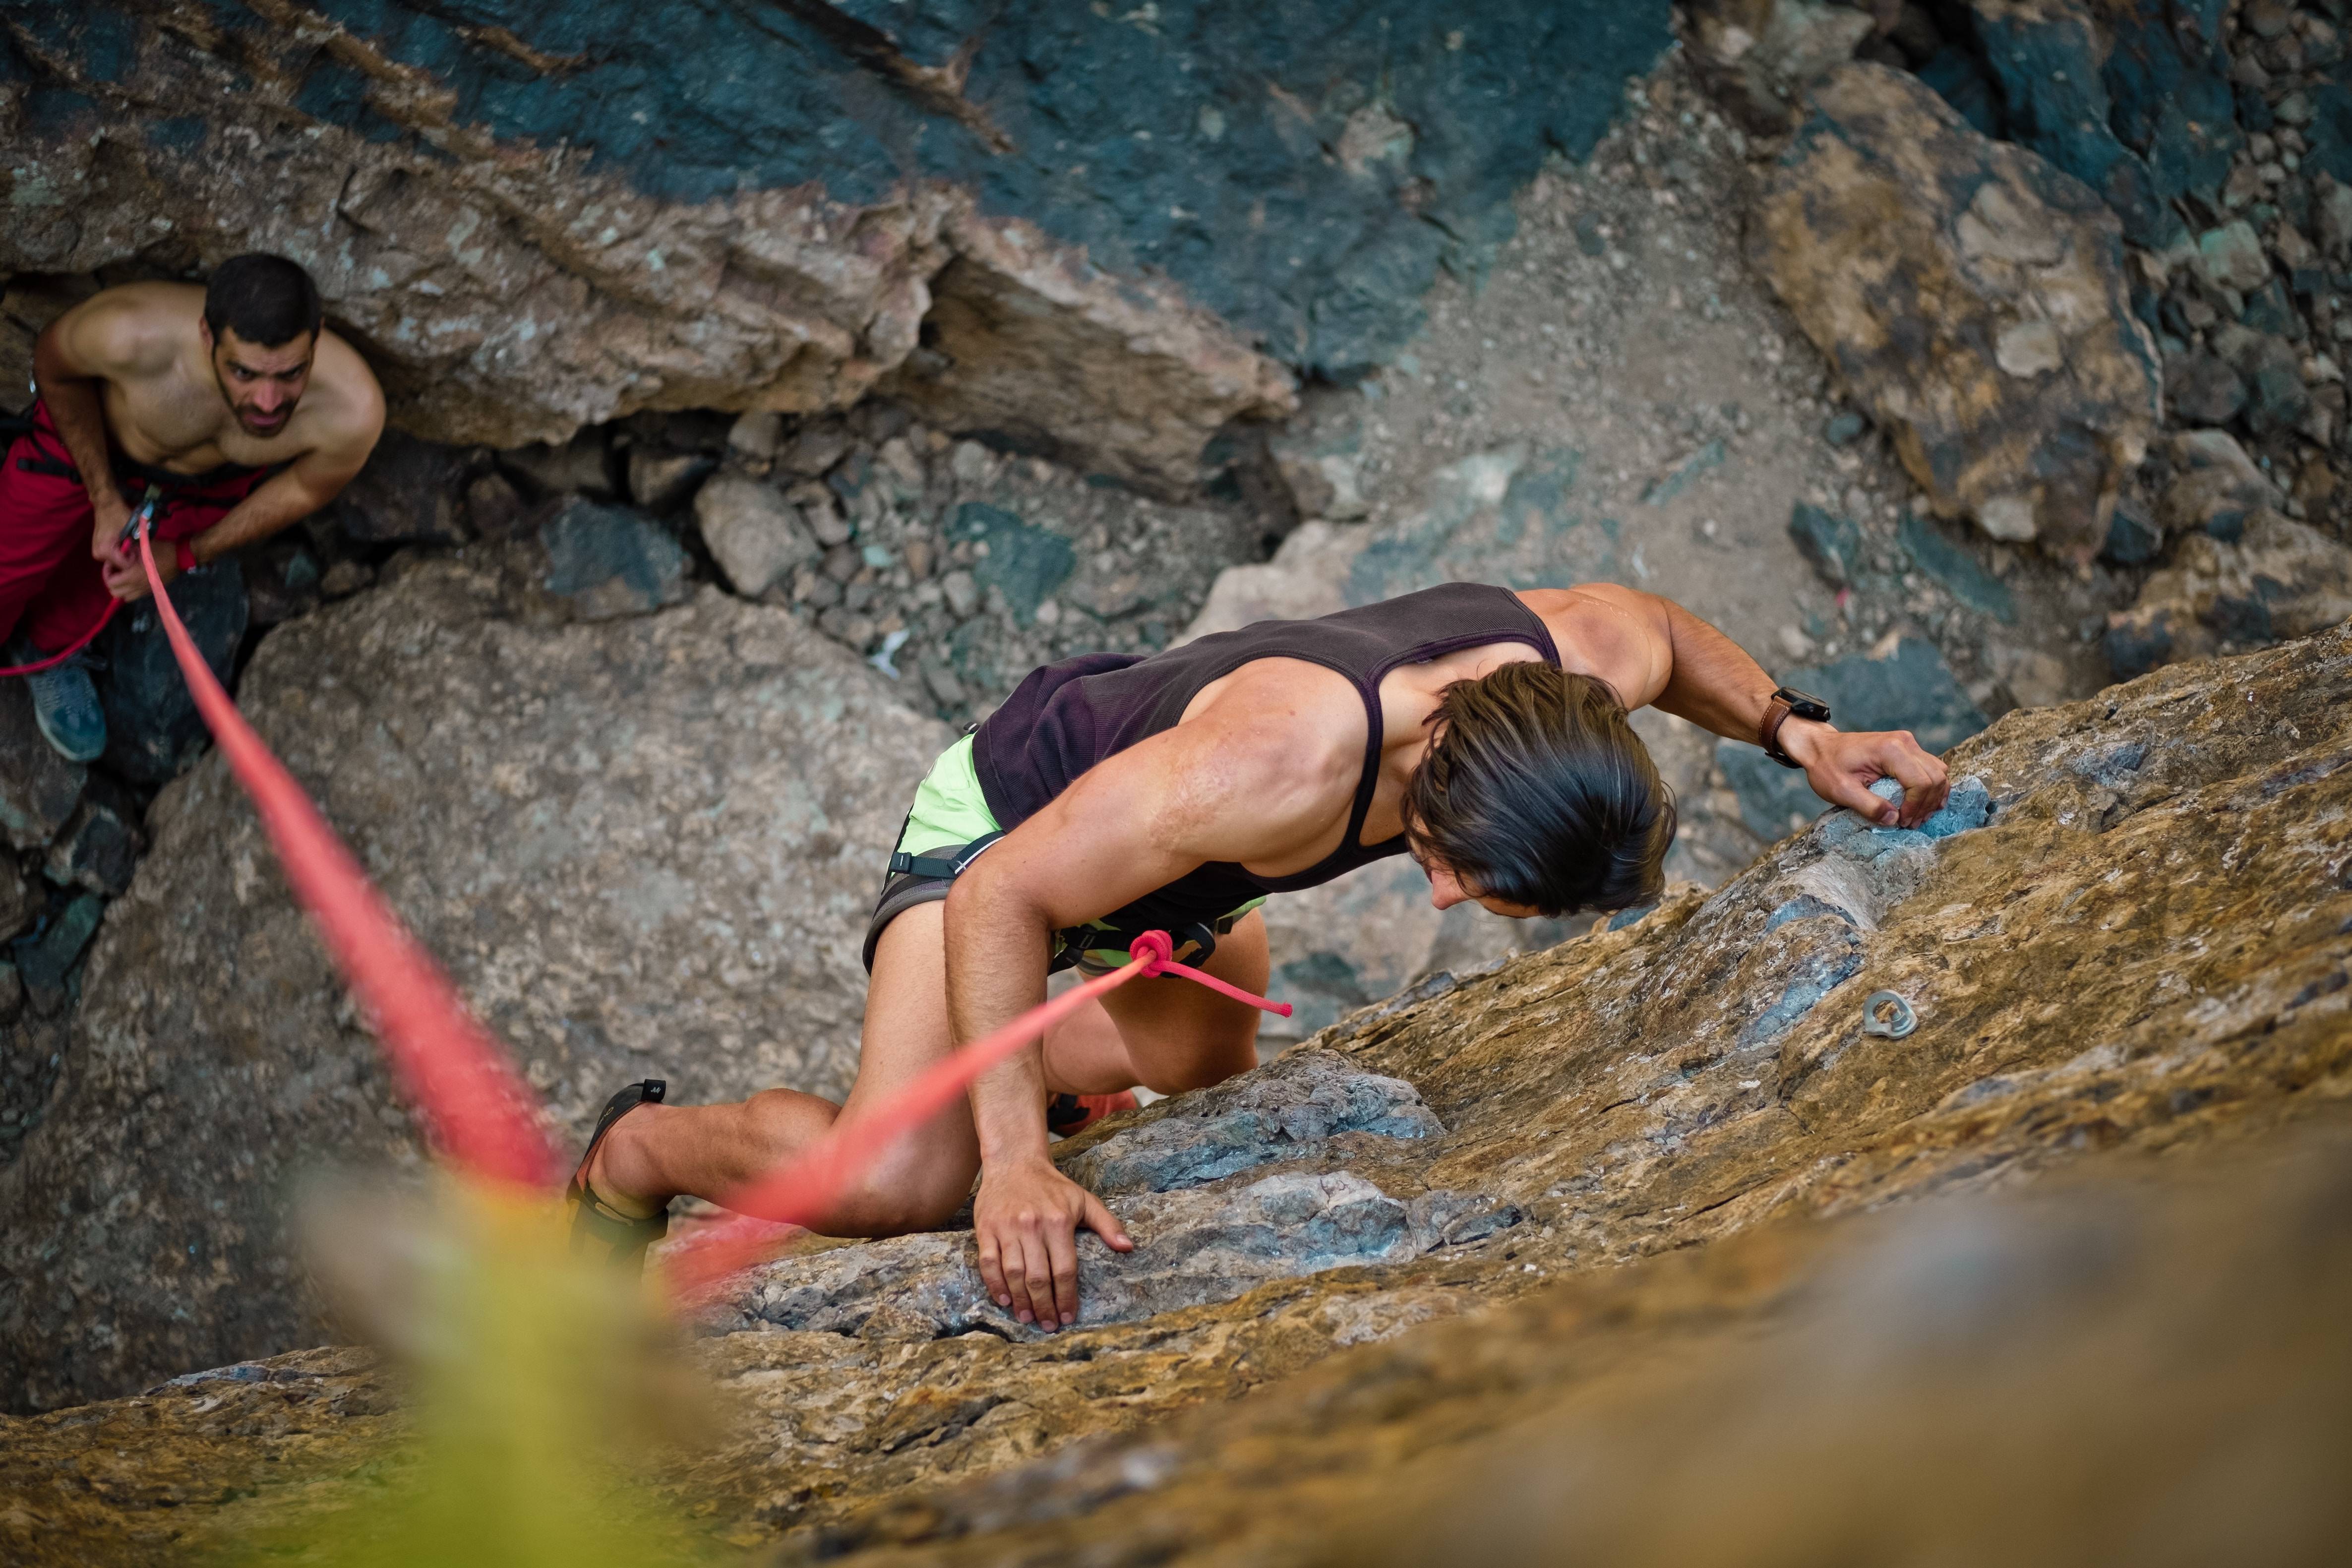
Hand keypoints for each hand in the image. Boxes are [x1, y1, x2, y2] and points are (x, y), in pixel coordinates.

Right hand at [89, 489, 132, 567]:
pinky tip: (124, 542)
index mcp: (105, 551)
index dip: (135, 559)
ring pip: (118, 560)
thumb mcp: (133, 530)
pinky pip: (113, 555)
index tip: (139, 549)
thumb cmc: (120, 515)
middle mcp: (98, 554)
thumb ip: (139, 545)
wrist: (107, 504)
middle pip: (121, 564)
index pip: (125, 565)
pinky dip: (121, 551)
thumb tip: (148, 557)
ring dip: (126, 554)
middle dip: (131, 557)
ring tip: (130, 542)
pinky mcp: (99, 549)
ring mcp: (97, 552)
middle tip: (136, 545)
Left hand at [102, 541, 174, 602]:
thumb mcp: (140, 548)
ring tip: (123, 578)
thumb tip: (115, 557)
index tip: (111, 564)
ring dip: (121, 588)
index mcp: (134, 576)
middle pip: (115, 593)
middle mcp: (138, 587)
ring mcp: (145, 591)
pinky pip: (134, 597)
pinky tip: (133, 581)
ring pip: (125, 597)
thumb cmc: (160, 550)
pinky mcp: (151, 591)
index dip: (107, 573)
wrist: (180, 557)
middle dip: (112, 582)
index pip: (111, 583)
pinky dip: (130, 591)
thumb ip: (125, 554)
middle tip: (115, 571)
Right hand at [972, 1157, 1131, 1330]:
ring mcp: (1007, 1228)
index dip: (1066, 1297)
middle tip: (1048, 1325)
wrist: (1014, 1162)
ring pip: (1013, 1273)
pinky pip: (988, 1263)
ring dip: (1020, 1300)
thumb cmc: (1052, 1186)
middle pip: (1038, 1277)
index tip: (1067, 1317)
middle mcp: (1032, 1226)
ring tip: (1028, 1317)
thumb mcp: (1084, 1200)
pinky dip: (995, 1285)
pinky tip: (1004, 1300)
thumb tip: (1128, 1247)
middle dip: (1044, 1306)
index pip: (1064, 1269)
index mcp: (1058, 1221)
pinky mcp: (986, 1228)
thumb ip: (1107, 1224)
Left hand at [1784, 721, 1949, 828]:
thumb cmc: (1827, 767)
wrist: (1821, 747)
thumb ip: (1868, 806)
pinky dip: (1930, 788)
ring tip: (1915, 817)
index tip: (1901, 822)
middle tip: (1910, 824)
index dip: (1916, 806)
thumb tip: (1893, 820)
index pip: (1921, 782)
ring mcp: (1908, 743)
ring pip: (1938, 772)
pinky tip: (1919, 804)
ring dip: (1931, 797)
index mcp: (1890, 750)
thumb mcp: (1841, 791)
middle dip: (1926, 805)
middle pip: (1935, 777)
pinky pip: (1930, 768)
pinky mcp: (1908, 748)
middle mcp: (1905, 742)